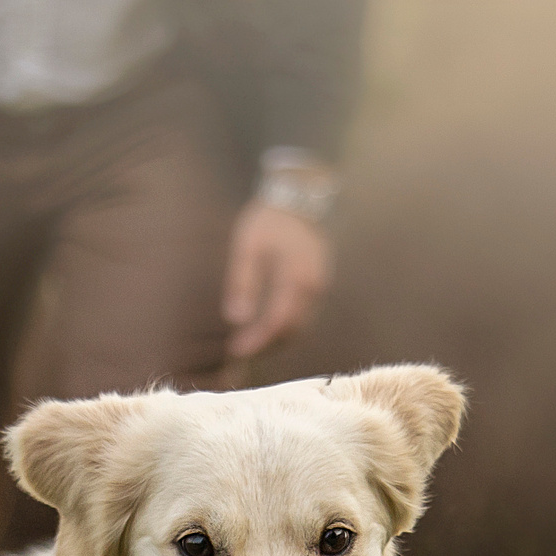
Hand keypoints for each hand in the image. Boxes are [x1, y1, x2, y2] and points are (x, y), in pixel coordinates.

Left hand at [222, 201, 331, 360]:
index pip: (278, 322)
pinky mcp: (317, 287)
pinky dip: (284, 329)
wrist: (299, 199)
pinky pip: (303, 317)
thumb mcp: (248, 246)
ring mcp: (319, 288)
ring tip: (248, 347)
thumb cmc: (269, 220)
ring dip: (275, 342)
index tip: (235, 351)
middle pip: (291, 331)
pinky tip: (264, 331)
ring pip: (299, 328)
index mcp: (297, 277)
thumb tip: (235, 319)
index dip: (257, 341)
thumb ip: (242, 282)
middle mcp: (314, 288)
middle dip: (265, 347)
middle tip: (238, 356)